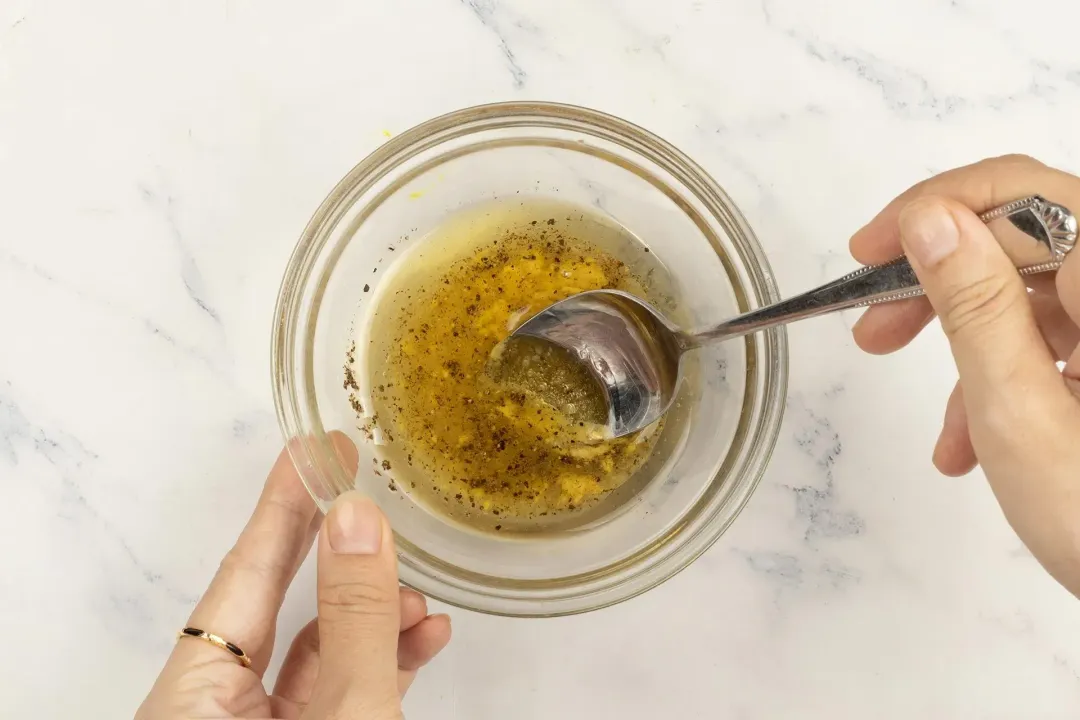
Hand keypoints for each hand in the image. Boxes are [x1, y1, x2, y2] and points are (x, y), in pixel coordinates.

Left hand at [135, 435, 450, 718]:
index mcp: (190, 699)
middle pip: (271, 601)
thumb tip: (356, 521)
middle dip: (326, 544)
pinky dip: (377, 661)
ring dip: (370, 616)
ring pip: (312, 650)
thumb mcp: (347, 711)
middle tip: (355, 479)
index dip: (282, 504)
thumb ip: (353, 621)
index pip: (243, 572)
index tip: (314, 447)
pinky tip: (422, 637)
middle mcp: (211, 710)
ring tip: (416, 595)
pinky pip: (332, 689)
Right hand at [850, 154, 1079, 596]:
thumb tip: (931, 220)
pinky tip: (977, 447)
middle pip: (1027, 240)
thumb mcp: (1021, 413)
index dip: (934, 208)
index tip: (869, 250)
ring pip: (1036, 300)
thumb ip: (974, 306)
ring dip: (970, 352)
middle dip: (941, 283)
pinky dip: (1007, 383)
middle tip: (873, 324)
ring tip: (939, 427)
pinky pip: (1059, 345)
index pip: (1021, 194)